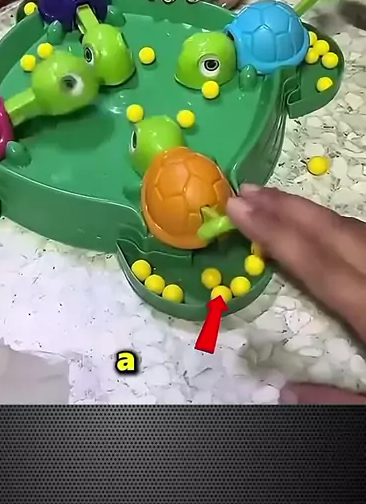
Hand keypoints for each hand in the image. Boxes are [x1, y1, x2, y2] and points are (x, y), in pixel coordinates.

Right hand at [228, 185, 365, 403]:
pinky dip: (338, 228)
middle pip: (331, 232)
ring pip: (353, 229)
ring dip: (311, 214)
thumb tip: (283, 394)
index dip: (273, 230)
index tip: (236, 206)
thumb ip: (333, 399)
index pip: (315, 261)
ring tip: (273, 204)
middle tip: (244, 190)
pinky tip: (325, 232)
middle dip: (285, 207)